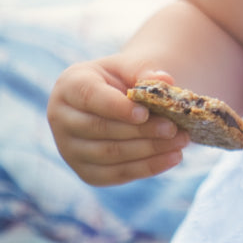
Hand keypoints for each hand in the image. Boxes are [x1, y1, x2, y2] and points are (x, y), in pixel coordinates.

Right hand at [48, 59, 189, 185]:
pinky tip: (172, 158)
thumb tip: (166, 80)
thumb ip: (145, 70)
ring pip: (109, 154)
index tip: (145, 113)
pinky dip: (147, 167)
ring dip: (148, 150)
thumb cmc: (123, 79)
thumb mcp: (131, 67)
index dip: (117, 108)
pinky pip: (116, 174)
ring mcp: (69, 149)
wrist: (117, 99)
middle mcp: (61, 119)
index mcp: (69, 86)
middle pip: (101, 129)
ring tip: (180, 142)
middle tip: (174, 129)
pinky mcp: (86, 172)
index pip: (90, 98)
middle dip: (141, 131)